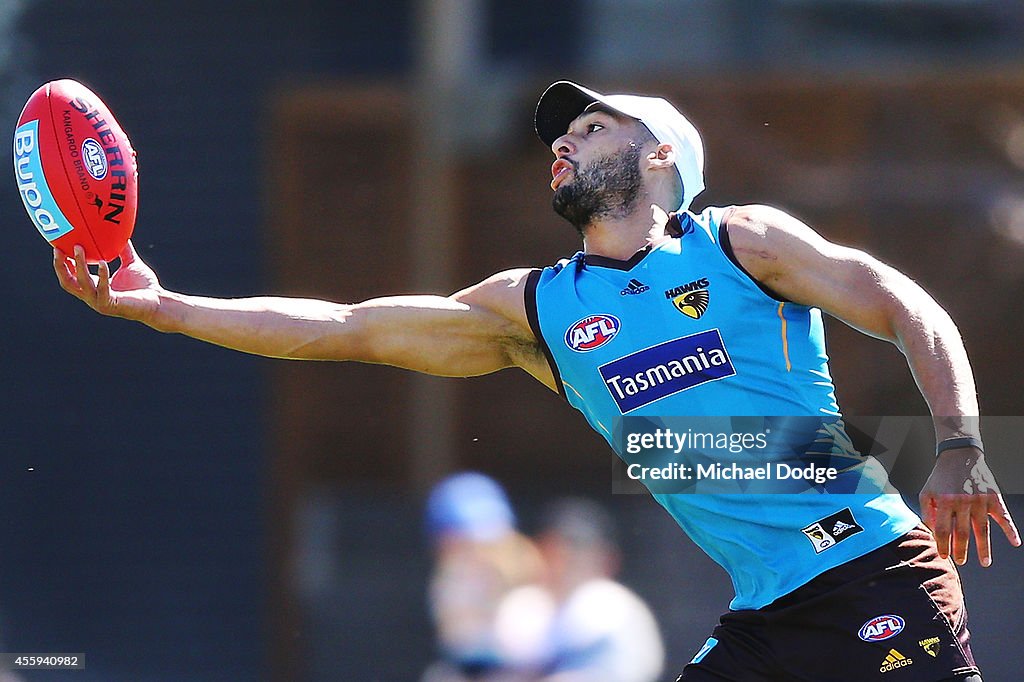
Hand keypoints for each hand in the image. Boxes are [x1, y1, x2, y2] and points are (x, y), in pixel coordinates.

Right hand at [53, 240, 162, 324]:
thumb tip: (120, 231)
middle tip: (59, 248)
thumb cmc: (145, 287)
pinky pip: (102, 289)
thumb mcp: (130, 264)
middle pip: (68, 282)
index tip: (57, 245)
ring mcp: (100, 302)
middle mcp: (93, 296)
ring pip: (82, 284)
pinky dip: (101, 275)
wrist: (159, 302)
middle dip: (60, 265)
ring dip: (79, 265)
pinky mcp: (111, 305)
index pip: (70, 276)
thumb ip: (124, 251)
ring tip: (78, 248)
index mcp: (94, 288)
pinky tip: (102, 263)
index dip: (61, 263)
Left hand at [919, 447, 1020, 565]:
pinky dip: (1011, 530)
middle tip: (961, 562)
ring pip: (982, 530)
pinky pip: (1004, 517)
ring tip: (984, 563)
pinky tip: (1015, 542)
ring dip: (984, 548)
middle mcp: (962, 503)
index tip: (944, 556)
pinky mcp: (993, 498)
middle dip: (961, 550)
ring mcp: (980, 501)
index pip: (943, 530)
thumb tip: (933, 534)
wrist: (960, 456)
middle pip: (962, 533)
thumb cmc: (940, 477)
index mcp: (944, 502)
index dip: (943, 545)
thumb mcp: (927, 492)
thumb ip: (927, 513)